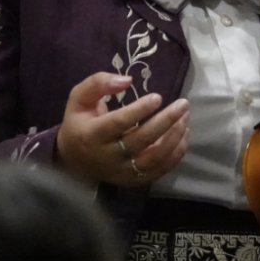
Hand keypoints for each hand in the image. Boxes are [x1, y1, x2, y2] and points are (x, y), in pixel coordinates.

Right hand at [55, 72, 188, 186]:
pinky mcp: (133, 180)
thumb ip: (99, 84)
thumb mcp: (79, 97)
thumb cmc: (79, 122)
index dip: (139, 110)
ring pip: (153, 158)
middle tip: (182, 104)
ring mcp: (122, 172)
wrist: (74, 160)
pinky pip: (159, 170)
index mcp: (91, 135)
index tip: (158, 96)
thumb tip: (127, 80)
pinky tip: (184, 135)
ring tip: (185, 117)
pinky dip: (176, 154)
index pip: (118, 123)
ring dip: (174, 137)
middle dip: (165, 122)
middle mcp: (107, 157)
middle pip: (140, 141)